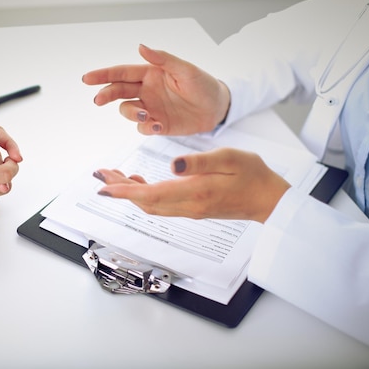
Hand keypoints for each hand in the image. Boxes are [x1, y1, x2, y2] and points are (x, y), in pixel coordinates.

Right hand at [82, 44, 229, 134]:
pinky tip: (159, 126)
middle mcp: (147, 91)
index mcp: (150, 74)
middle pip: (118, 92)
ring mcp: (151, 108)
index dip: (103, 75)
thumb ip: (162, 59)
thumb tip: (140, 47)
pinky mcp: (158, 125)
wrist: (217, 108)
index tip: (87, 78)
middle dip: (106, 94)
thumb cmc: (203, 85)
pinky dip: (147, 128)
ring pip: (128, 111)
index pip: (122, 73)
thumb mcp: (185, 69)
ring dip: (132, 114)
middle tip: (98, 100)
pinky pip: (143, 128)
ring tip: (147, 116)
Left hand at [94, 148, 289, 223]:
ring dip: (130, 192)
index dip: (124, 191)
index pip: (150, 194)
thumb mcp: (229, 158)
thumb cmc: (253, 175)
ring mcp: (189, 210)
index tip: (104, 186)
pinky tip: (139, 182)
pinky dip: (144, 194)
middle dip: (120, 189)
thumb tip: (171, 165)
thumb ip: (199, 162)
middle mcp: (188, 206)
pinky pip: (160, 205)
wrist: (268, 199)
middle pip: (144, 202)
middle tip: (101, 174)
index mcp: (195, 192)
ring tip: (114, 176)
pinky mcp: (192, 208)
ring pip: (150, 205)